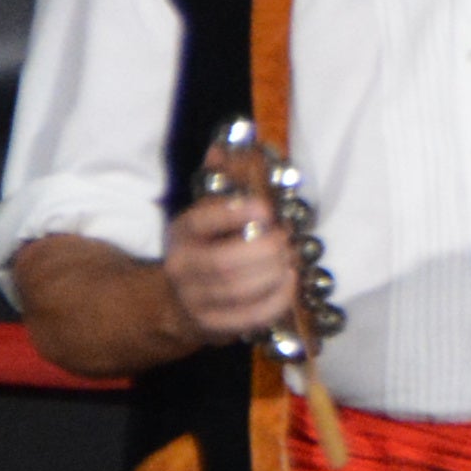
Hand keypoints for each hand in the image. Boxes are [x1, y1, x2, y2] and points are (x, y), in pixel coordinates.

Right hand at [162, 187, 298, 343]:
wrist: (180, 301)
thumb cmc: (209, 249)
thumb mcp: (210, 216)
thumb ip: (221, 183)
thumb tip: (224, 146)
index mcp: (183, 232)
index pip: (201, 221)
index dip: (234, 214)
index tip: (265, 210)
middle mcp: (182, 265)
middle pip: (224, 262)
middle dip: (265, 251)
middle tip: (287, 241)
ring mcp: (194, 299)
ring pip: (237, 289)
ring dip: (273, 274)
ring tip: (291, 260)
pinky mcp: (212, 325)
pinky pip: (248, 316)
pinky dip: (275, 300)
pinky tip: (289, 283)